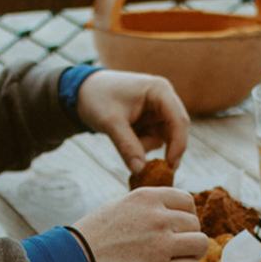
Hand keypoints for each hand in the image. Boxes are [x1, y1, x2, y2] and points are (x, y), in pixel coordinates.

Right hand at [74, 187, 207, 261]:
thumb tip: (172, 215)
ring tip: (176, 261)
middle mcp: (158, 217)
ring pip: (200, 244)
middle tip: (173, 248)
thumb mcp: (120, 206)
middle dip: (187, 236)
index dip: (186, 216)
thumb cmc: (92, 237)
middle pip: (195, 224)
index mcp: (148, 197)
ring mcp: (161, 244)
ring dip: (191, 254)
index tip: (178, 227)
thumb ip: (148, 208)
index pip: (187, 201)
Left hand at [75, 70, 189, 174]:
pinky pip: (154, 139)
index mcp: (160, 90)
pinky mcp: (152, 119)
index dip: (178, 144)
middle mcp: (164, 98)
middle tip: (154, 170)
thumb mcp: (110, 122)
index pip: (179, 120)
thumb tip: (141, 170)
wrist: (82, 91)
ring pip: (164, 138)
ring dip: (146, 145)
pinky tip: (125, 137)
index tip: (170, 166)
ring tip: (122, 137)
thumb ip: (127, 146)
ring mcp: (159, 110)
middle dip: (164, 149)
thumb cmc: (97, 98)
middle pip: (176, 130)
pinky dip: (141, 145)